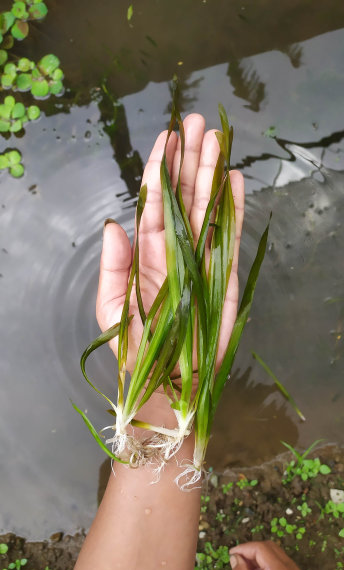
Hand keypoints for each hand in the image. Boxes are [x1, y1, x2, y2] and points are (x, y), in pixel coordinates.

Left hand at [96, 114, 243, 380]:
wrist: (169, 386)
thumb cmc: (137, 351)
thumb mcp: (112, 310)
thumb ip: (113, 267)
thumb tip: (113, 226)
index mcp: (147, 254)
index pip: (155, 204)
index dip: (160, 171)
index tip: (165, 138)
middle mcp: (176, 250)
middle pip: (185, 197)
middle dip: (190, 159)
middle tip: (196, 122)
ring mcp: (202, 260)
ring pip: (209, 209)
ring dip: (213, 174)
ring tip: (217, 139)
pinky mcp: (224, 276)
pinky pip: (229, 236)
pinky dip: (234, 208)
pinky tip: (235, 180)